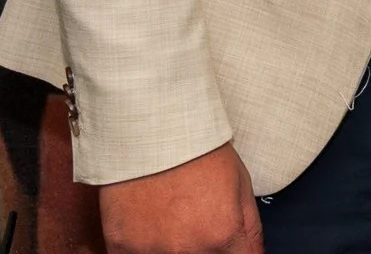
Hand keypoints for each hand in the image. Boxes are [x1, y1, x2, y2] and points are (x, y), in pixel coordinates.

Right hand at [99, 142, 263, 253]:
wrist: (152, 128)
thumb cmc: (198, 150)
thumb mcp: (241, 184)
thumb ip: (250, 228)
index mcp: (222, 235)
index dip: (236, 253)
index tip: (229, 247)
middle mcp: (187, 250)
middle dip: (205, 248)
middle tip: (197, 226)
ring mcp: (150, 251)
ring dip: (172, 248)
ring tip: (172, 223)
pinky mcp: (120, 246)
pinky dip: (144, 249)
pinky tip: (149, 228)